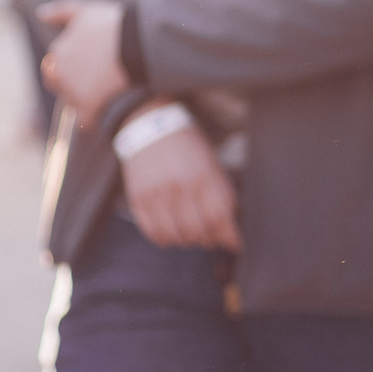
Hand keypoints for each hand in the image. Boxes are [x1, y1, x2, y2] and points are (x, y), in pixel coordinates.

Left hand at [37, 0, 128, 122]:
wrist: (138, 44)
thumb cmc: (114, 26)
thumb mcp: (86, 11)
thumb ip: (61, 12)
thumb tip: (41, 15)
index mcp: (58, 51)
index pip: (57, 65)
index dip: (77, 65)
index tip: (96, 64)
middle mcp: (59, 71)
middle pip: (61, 85)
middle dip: (76, 84)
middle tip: (102, 79)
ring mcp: (71, 91)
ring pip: (73, 101)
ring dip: (88, 99)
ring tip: (111, 90)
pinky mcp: (85, 108)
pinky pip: (87, 118)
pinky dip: (97, 116)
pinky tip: (111, 105)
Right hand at [120, 119, 241, 251]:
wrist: (152, 128)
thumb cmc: (189, 149)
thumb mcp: (213, 165)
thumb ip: (222, 195)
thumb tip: (231, 229)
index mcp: (202, 176)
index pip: (218, 217)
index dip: (228, 236)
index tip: (234, 244)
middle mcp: (178, 187)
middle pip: (197, 230)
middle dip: (209, 239)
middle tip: (212, 237)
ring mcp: (156, 194)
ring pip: (175, 236)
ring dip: (187, 240)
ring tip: (192, 234)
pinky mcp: (138, 199)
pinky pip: (153, 232)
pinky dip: (165, 239)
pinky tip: (172, 233)